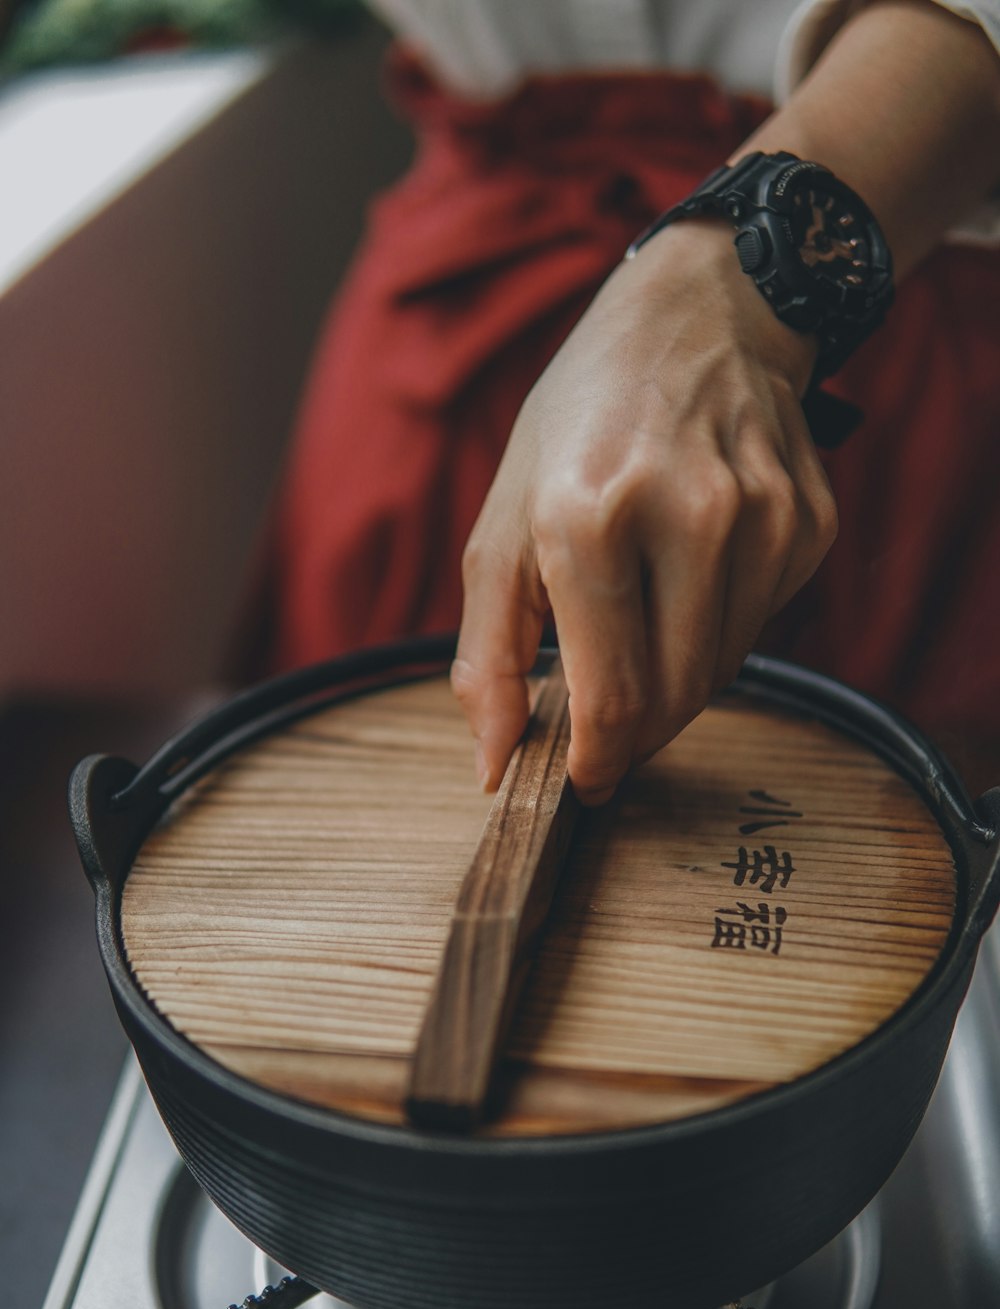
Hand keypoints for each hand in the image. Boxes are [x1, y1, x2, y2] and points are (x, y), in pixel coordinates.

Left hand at [452, 219, 836, 803]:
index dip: (598, 761)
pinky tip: (695, 568)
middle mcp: (687, 514)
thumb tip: (497, 765)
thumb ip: (488, 655)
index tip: (585, 779)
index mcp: (587, 517)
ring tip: (644, 622)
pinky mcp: (810, 521)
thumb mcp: (502, 524)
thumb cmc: (579, 422)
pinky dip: (720, 625)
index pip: (613, 698)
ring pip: (724, 670)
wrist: (697, 315)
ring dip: (676, 679)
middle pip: (675, 699)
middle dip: (634, 732)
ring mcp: (763, 516)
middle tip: (607, 723)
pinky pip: (762, 623)